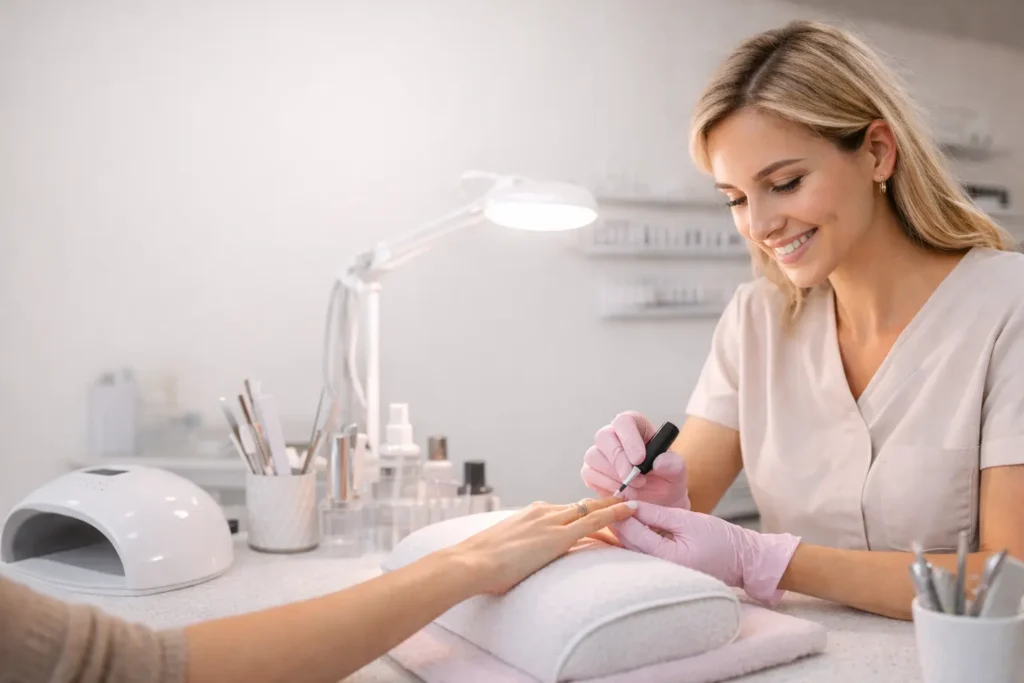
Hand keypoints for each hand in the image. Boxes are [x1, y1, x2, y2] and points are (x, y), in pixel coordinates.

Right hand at [452, 497, 636, 594]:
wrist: (470, 563)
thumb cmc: (481, 564)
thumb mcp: (504, 551)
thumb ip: (520, 550)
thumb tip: (522, 562)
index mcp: (530, 515)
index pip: (566, 510)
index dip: (585, 510)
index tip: (600, 510)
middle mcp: (542, 512)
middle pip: (582, 506)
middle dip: (605, 505)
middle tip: (626, 502)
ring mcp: (551, 521)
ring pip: (590, 510)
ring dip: (613, 509)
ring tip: (633, 507)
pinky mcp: (558, 536)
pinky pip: (593, 521)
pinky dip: (614, 514)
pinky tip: (630, 510)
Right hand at [581, 411, 689, 507]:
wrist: (657, 500)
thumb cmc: (666, 478)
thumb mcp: (677, 471)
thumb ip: (672, 464)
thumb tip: (659, 461)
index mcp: (635, 425)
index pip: (624, 421)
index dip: (629, 439)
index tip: (640, 460)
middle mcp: (613, 435)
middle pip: (604, 437)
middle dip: (620, 461)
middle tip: (638, 479)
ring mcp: (599, 452)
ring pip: (595, 457)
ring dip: (615, 476)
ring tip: (637, 487)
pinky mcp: (591, 470)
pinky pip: (590, 475)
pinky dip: (607, 486)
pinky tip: (624, 492)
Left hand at [611, 502, 799, 604]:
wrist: (742, 559)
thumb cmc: (720, 539)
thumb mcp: (688, 520)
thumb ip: (658, 514)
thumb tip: (632, 506)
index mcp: (669, 559)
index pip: (636, 536)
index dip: (623, 516)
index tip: (613, 499)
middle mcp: (661, 572)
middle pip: (629, 546)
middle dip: (617, 524)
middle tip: (606, 504)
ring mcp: (661, 575)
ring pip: (632, 552)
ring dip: (622, 532)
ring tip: (613, 512)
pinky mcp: (663, 572)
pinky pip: (642, 555)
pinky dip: (633, 540)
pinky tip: (627, 526)